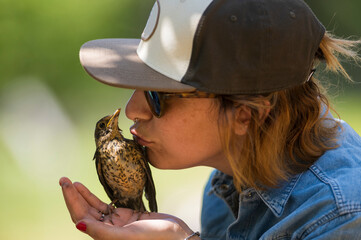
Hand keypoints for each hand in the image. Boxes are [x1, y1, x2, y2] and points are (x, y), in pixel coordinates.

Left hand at [59, 177, 197, 239]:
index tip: (66, 185)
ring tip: (71, 182)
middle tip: (63, 179)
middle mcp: (107, 231)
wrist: (176, 235)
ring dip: (81, 195)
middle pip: (84, 211)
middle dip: (73, 196)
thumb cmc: (155, 238)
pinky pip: (105, 205)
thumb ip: (102, 232)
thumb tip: (78, 225)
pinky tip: (86, 188)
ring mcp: (116, 223)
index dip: (72, 201)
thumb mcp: (128, 236)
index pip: (81, 217)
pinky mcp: (125, 216)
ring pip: (93, 208)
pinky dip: (94, 197)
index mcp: (104, 237)